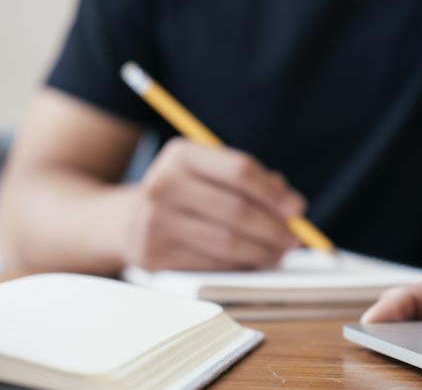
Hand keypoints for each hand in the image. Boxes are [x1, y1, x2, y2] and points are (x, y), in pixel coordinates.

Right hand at [123, 138, 305, 269]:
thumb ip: (250, 181)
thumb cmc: (183, 194)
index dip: (274, 193)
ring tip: (279, 254)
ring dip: (263, 252)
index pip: (239, 171)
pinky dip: (240, 267)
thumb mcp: (207, 173)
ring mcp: (155, 222)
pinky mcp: (154, 256)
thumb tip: (291, 205)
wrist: (124, 221)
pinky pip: (211, 264)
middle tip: (295, 239)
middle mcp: (164, 184)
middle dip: (274, 228)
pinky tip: (253, 264)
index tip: (298, 209)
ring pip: (227, 242)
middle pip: (237, 210)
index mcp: (182, 154)